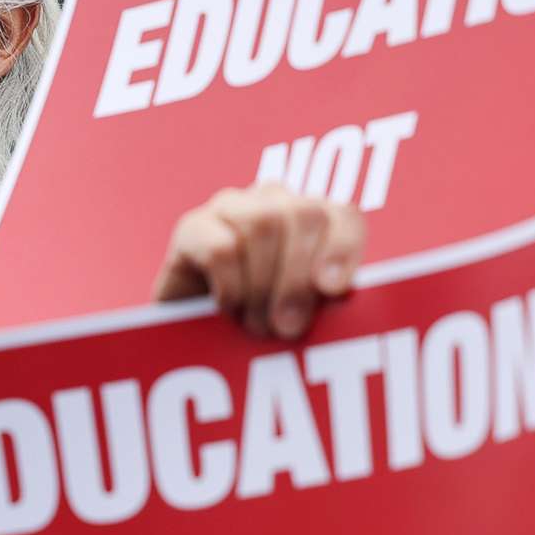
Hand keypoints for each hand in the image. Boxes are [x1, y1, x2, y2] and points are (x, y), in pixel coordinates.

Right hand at [152, 184, 366, 338]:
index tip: (334, 291)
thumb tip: (336, 289)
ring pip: (261, 225)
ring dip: (263, 286)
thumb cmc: (263, 320)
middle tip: (289, 327)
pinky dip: (230, 286)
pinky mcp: (192, 227)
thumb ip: (325, 297)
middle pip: (301, 214)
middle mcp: (274, 202)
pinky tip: (227, 307)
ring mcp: (231, 208)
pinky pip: (220, 248)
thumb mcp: (306, 311)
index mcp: (315, 218)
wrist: (197, 333)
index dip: (343, 249)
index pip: (342, 216)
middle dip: (298, 278)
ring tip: (257, 326)